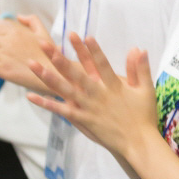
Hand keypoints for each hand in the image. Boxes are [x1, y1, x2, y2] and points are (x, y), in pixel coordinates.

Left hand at [27, 33, 157, 158]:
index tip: (83, 36)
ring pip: (65, 90)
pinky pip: (62, 110)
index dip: (93, 50)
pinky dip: (47, 104)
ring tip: (34, 65)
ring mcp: (89, 108)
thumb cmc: (144, 117)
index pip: (102, 64)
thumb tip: (140, 49)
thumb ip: (141, 69)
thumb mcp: (146, 90)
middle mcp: (99, 95)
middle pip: (77, 74)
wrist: (138, 143)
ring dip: (48, 77)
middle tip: (46, 45)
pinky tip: (32, 96)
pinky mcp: (83, 120)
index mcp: (114, 86)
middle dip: (61, 58)